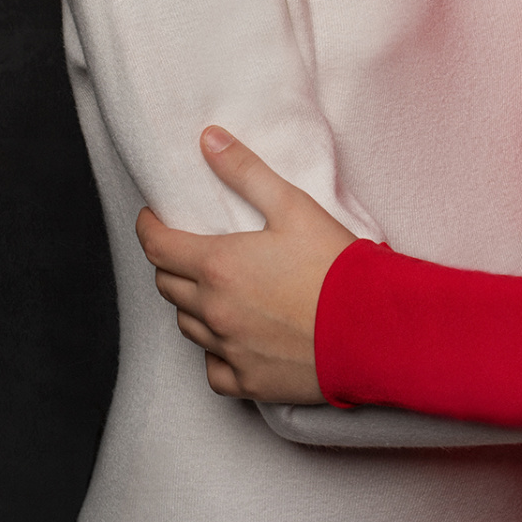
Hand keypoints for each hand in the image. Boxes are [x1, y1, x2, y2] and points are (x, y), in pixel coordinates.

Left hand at [135, 128, 356, 402]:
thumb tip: (209, 140)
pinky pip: (213, 369)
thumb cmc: (337, 266)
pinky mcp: (249, 381)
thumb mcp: (293, 206)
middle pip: (168, 285)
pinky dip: (216, 351)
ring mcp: (230, 349)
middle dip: (170, 263)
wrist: (373, 328)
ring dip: (192, 304)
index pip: (157, 246)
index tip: (152, 219)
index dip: (148, 228)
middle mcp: (214, 310)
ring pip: (187, 325)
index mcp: (218, 265)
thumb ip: (245, 171)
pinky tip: (233, 337)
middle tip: (187, 249)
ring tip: (213, 289)